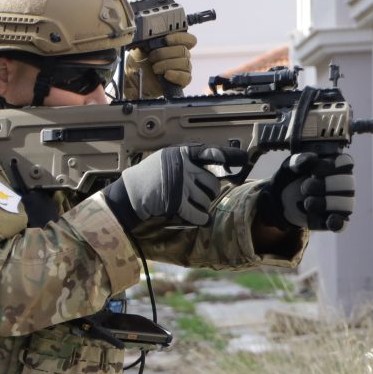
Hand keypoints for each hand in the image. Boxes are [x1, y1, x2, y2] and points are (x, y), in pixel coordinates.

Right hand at [104, 145, 228, 227]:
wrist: (129, 194)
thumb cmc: (146, 176)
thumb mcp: (165, 159)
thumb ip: (185, 158)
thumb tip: (212, 160)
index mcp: (181, 155)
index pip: (210, 153)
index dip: (228, 155)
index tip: (243, 158)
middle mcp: (183, 168)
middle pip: (212, 182)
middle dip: (211, 191)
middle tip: (205, 194)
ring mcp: (180, 186)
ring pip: (206, 198)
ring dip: (203, 205)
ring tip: (194, 205)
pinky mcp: (176, 203)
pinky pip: (197, 213)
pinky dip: (201, 218)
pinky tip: (202, 220)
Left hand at [122, 30, 196, 97]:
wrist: (133, 80)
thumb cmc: (139, 63)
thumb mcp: (140, 48)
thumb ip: (148, 39)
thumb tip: (150, 32)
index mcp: (175, 45)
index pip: (189, 39)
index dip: (179, 38)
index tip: (166, 40)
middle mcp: (181, 56)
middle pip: (183, 50)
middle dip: (164, 53)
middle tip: (152, 57)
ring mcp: (182, 69)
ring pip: (185, 63)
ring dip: (166, 64)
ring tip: (154, 68)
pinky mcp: (181, 81)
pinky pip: (186, 77)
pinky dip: (176, 75)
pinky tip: (166, 75)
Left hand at [263, 151, 355, 231]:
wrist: (281, 199)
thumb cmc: (292, 177)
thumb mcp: (290, 166)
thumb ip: (299, 160)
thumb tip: (311, 159)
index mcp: (337, 166)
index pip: (345, 162)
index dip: (331, 166)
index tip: (315, 171)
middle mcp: (345, 184)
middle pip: (346, 183)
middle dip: (324, 185)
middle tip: (305, 187)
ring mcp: (342, 202)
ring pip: (345, 203)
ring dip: (325, 203)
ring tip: (307, 203)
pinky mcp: (334, 219)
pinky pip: (343, 223)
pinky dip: (338, 222)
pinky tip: (330, 221)